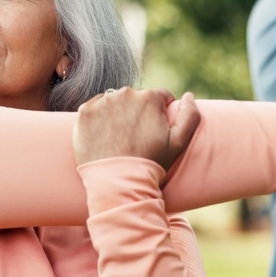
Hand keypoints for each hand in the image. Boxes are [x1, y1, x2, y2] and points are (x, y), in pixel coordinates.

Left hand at [74, 88, 200, 171]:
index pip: (160, 97)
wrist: (117, 182)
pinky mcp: (85, 112)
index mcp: (150, 97)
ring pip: (115, 101)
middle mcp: (125, 93)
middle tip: (136, 137)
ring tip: (119, 137)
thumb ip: (190, 116)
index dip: (160, 113)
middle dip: (138, 112)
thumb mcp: (179, 143)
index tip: (155, 130)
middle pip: (136, 98)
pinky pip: (95, 108)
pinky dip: (99, 118)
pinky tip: (104, 135)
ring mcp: (103, 102)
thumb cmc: (150, 163)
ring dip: (118, 113)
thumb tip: (189, 96)